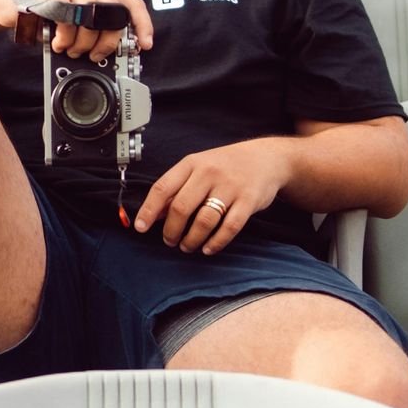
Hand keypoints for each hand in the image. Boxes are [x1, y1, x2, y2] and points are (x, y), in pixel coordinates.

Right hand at [0, 0, 153, 61]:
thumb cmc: (41, 7)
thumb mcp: (73, 10)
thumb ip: (93, 20)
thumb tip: (112, 45)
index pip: (131, 2)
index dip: (142, 25)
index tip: (144, 44)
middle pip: (115, 15)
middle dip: (107, 42)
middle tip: (95, 54)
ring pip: (93, 21)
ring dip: (83, 43)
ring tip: (70, 49)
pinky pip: (70, 21)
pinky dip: (65, 38)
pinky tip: (57, 42)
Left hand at [133, 137, 297, 253]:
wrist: (266, 159)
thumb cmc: (226, 166)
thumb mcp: (198, 168)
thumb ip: (176, 189)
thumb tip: (153, 214)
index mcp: (192, 163)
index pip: (163, 188)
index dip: (148, 210)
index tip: (140, 227)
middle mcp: (209, 173)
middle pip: (181, 208)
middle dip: (171, 231)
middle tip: (169, 241)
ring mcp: (230, 186)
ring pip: (204, 221)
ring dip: (191, 240)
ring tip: (187, 246)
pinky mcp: (248, 201)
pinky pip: (229, 228)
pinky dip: (215, 242)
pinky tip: (208, 248)